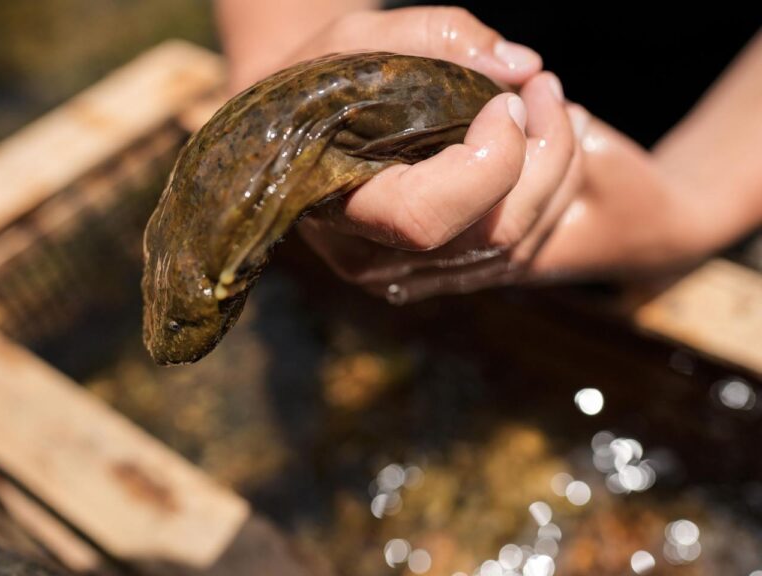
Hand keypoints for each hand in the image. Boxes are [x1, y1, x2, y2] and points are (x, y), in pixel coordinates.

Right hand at [252, 7, 577, 301]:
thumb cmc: (323, 81)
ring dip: (557, 178)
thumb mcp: (360, 39)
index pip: (426, 217)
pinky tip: (545, 151)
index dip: (487, 162)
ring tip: (561, 114)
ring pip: (515, 250)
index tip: (506, 100)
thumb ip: (437, 38)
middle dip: (544, 159)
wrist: (295, 132)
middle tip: (548, 90)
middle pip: (491, 236)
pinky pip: (512, 256)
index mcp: (335, 204)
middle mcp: (370, 258)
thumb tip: (523, 67)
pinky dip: (546, 202)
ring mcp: (406, 276)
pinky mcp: (434, 275)